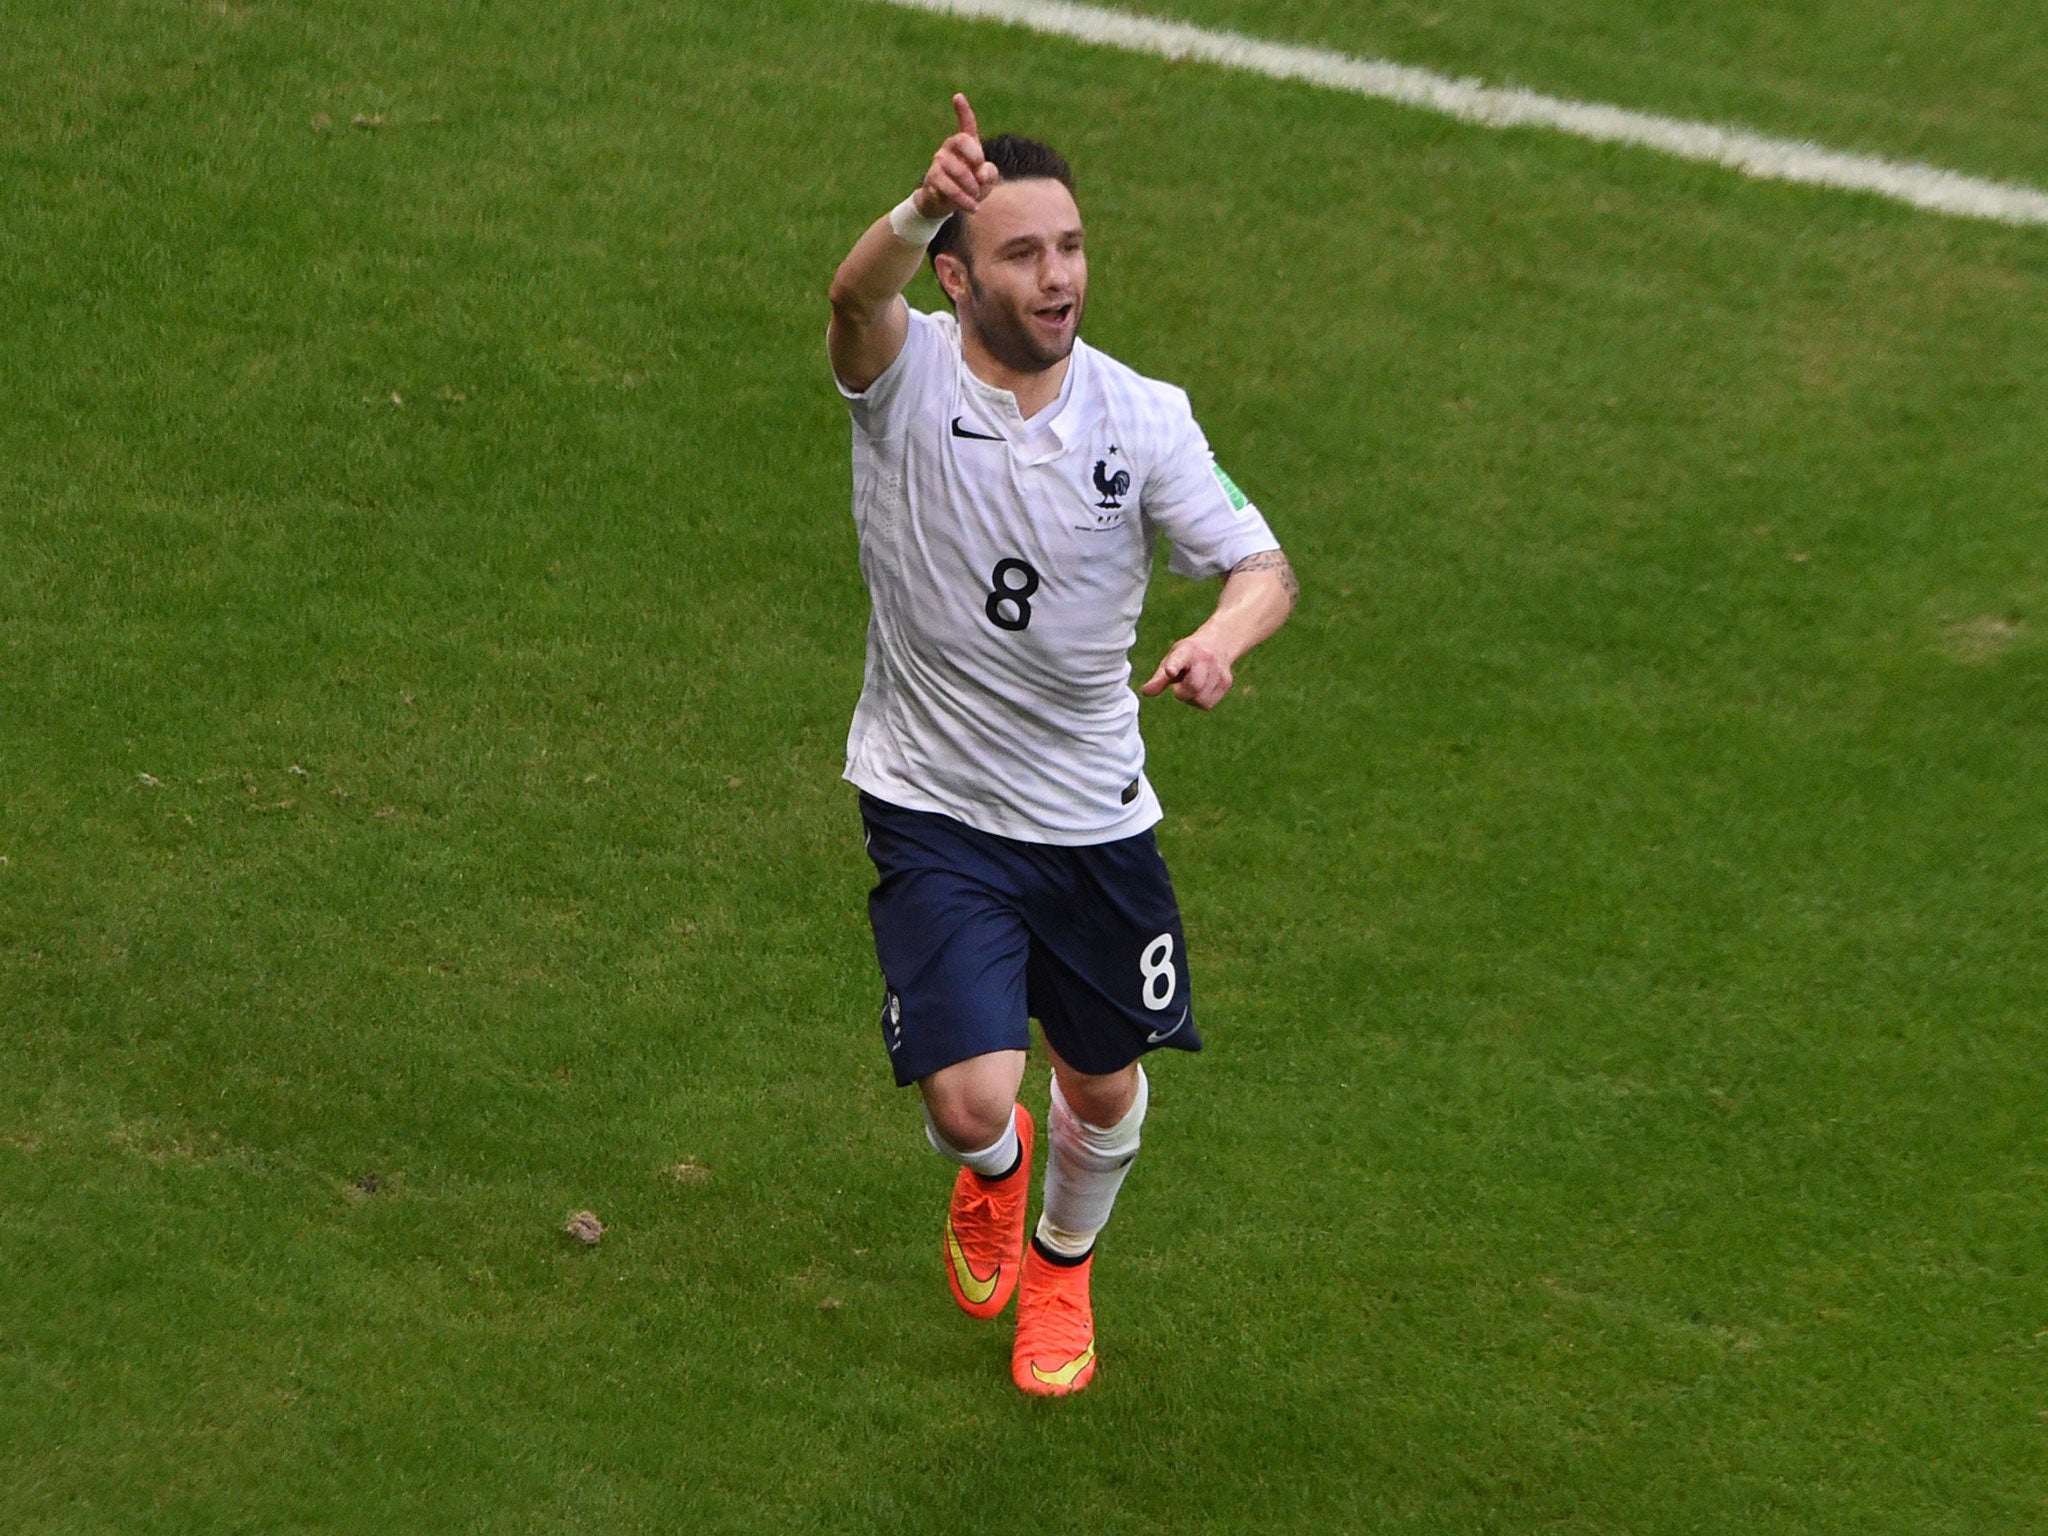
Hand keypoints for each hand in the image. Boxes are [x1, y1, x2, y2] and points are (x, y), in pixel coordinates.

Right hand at [914, 93, 999, 218]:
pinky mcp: (932, 179)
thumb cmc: (970, 188)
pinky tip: (972, 207)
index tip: (957, 97)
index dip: (963, 111)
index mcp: (965, 145)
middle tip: (982, 178)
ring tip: (977, 199)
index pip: (965, 125)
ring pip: (956, 169)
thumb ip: (991, 174)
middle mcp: (949, 148)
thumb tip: (981, 173)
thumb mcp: (987, 182)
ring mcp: (938, 162)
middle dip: (975, 157)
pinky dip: (963, 199)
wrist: (946, 206)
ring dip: (971, 187)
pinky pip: (948, 187)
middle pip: (961, 140)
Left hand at [1141, 636, 1234, 709]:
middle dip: (1182, 693)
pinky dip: (1200, 701)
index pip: (1180, 658)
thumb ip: (1159, 678)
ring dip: (1191, 698)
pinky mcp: (1226, 682)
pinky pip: (1208, 704)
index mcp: (1187, 650)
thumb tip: (1145, 692)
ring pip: (1200, 699)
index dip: (1174, 665)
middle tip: (1181, 684)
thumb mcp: (1171, 659)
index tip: (1170, 671)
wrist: (1219, 643)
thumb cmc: (1188, 655)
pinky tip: (1201, 688)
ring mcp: (1218, 670)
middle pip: (1193, 686)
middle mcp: (1205, 658)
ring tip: (1192, 683)